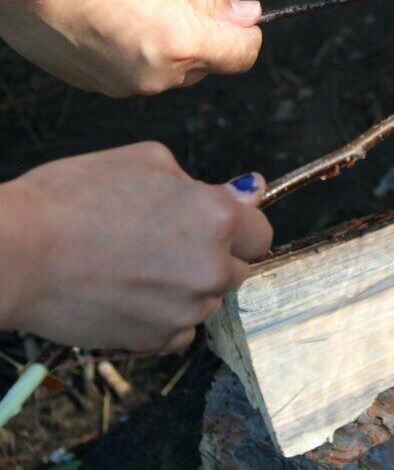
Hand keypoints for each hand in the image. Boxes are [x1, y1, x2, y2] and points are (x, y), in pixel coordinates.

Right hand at [0, 0, 262, 96]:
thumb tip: (247, 16)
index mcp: (182, 44)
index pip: (242, 55)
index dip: (246, 33)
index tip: (240, 15)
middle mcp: (156, 77)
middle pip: (207, 65)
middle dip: (205, 35)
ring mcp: (122, 86)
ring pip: (170, 70)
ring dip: (168, 43)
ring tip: (133, 2)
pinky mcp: (94, 86)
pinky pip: (135, 72)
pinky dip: (136, 50)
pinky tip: (109, 18)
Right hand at [0, 143, 272, 351]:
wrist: (16, 252)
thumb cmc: (72, 198)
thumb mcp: (144, 162)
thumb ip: (203, 182)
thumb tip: (248, 190)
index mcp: (217, 219)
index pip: (260, 231)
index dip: (237, 224)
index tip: (215, 221)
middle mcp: (212, 268)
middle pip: (238, 267)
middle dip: (215, 254)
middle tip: (165, 240)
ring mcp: (187, 309)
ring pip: (209, 299)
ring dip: (188, 286)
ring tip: (137, 265)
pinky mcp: (157, 340)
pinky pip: (182, 330)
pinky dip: (166, 317)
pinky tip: (133, 295)